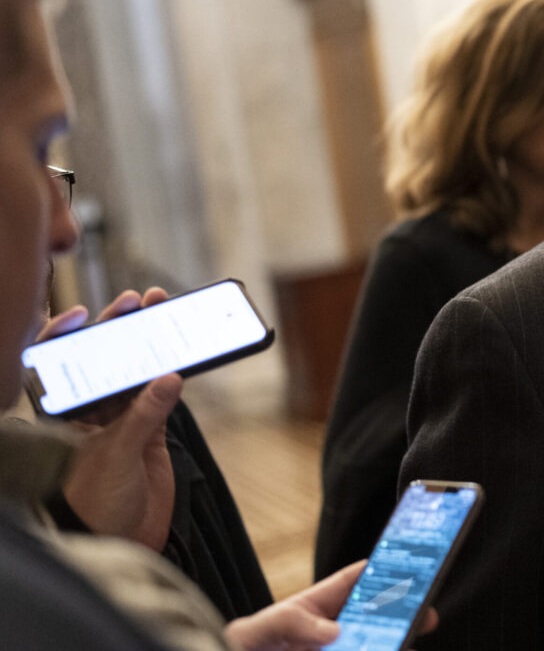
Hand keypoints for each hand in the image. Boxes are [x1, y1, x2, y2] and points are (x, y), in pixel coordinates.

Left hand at [49, 288, 177, 549]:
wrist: (122, 542)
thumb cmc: (96, 505)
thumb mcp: (115, 456)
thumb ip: (143, 416)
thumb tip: (169, 378)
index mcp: (65, 416)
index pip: (61, 367)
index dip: (66, 336)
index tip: (85, 314)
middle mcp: (90, 413)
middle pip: (103, 360)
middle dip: (118, 329)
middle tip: (138, 301)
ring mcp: (121, 420)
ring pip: (135, 372)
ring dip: (149, 345)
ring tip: (162, 313)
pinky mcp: (149, 432)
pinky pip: (161, 396)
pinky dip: (173, 375)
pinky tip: (182, 356)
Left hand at [226, 561, 436, 649]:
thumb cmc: (241, 649)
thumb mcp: (257, 632)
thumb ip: (290, 625)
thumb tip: (333, 632)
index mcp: (317, 607)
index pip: (356, 580)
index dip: (383, 568)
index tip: (410, 564)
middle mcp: (333, 631)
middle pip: (377, 617)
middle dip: (403, 614)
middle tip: (424, 616)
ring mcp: (340, 648)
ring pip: (377, 644)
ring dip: (393, 643)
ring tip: (404, 645)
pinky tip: (396, 650)